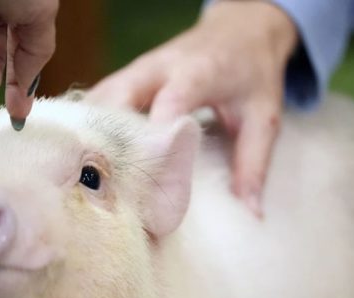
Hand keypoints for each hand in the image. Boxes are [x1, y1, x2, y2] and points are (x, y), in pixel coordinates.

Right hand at [87, 1, 296, 216]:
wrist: (241, 27)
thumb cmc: (253, 73)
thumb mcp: (265, 117)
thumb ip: (254, 164)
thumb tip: (250, 213)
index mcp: (198, 72)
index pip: (169, 103)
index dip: (153, 140)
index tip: (148, 183)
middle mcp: (160, 66)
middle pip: (118, 98)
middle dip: (109, 141)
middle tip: (109, 188)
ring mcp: (137, 69)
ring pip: (99, 99)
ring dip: (93, 137)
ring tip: (92, 180)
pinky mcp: (125, 75)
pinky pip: (97, 100)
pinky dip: (90, 127)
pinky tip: (89, 158)